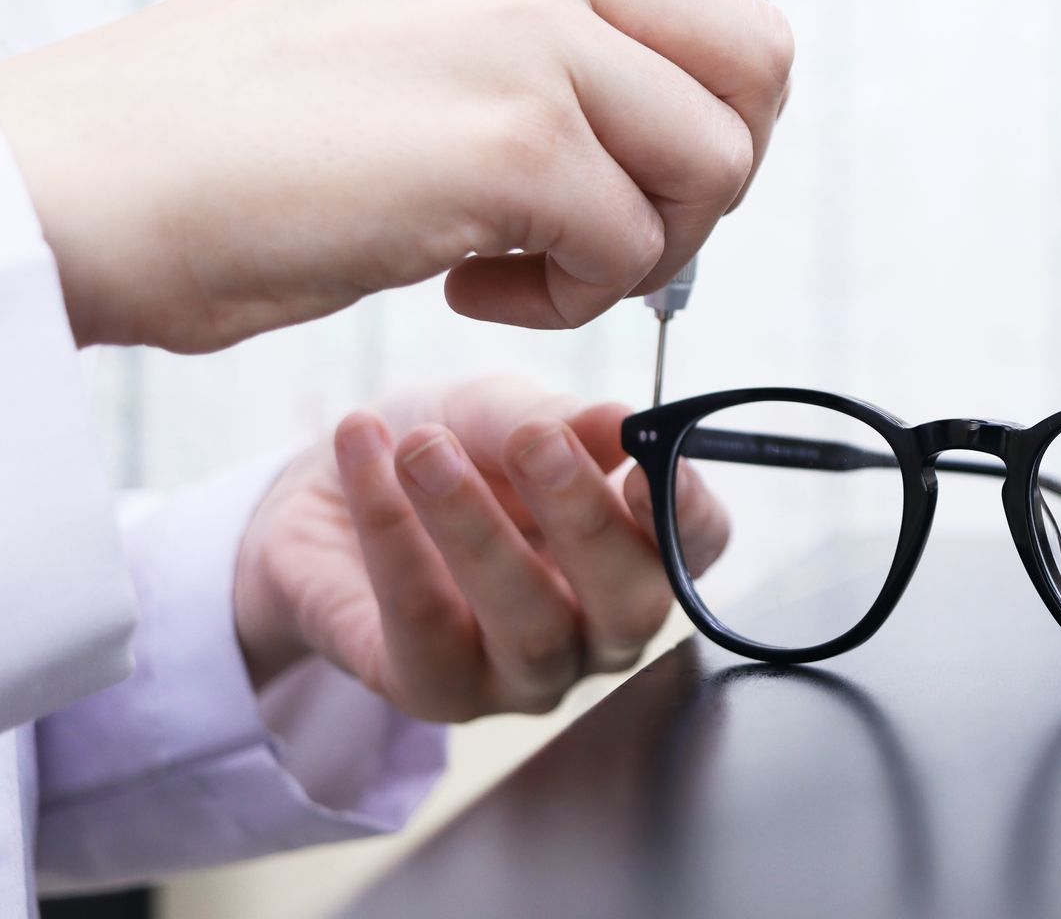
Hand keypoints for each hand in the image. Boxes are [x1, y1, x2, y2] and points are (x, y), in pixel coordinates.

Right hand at [0, 0, 792, 351]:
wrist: (93, 179)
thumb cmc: (248, 128)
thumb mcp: (419, 12)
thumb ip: (551, 26)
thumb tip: (687, 111)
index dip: (713, 89)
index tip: (638, 159)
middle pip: (760, 56)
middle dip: (716, 166)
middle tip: (621, 223)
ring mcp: (527, 30)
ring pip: (718, 159)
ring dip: (649, 244)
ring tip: (536, 264)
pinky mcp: (512, 140)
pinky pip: (636, 250)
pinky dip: (575, 298)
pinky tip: (474, 290)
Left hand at [232, 375, 729, 720]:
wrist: (322, 496)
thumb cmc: (447, 451)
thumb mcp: (498, 412)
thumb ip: (554, 419)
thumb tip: (621, 420)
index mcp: (637, 551)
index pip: (695, 549)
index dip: (686, 513)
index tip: (642, 463)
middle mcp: (596, 628)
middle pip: (629, 603)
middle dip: (584, 519)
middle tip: (532, 443)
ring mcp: (521, 674)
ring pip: (531, 627)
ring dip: (475, 528)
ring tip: (423, 448)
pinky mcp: (433, 690)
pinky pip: (422, 623)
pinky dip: (392, 535)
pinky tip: (365, 456)